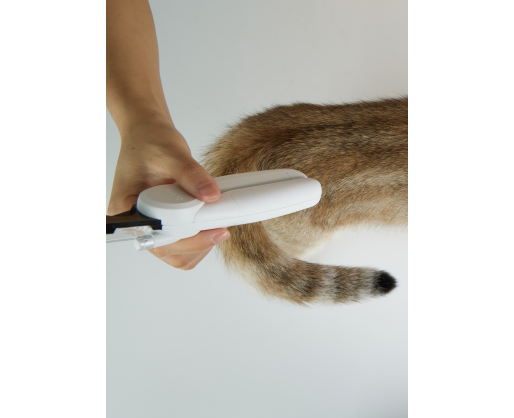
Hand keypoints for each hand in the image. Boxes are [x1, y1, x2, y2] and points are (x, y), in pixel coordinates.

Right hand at [108, 120, 229, 269]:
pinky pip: (180, 244)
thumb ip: (191, 175)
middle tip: (219, 226)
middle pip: (168, 252)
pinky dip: (197, 239)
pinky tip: (206, 221)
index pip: (157, 239)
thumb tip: (211, 195)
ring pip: (176, 254)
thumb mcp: (172, 154)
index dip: (187, 240)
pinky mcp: (163, 223)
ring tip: (212, 221)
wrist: (148, 134)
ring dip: (198, 244)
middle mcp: (136, 222)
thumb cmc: (150, 142)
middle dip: (197, 243)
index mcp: (127, 208)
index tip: (212, 231)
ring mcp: (150, 225)